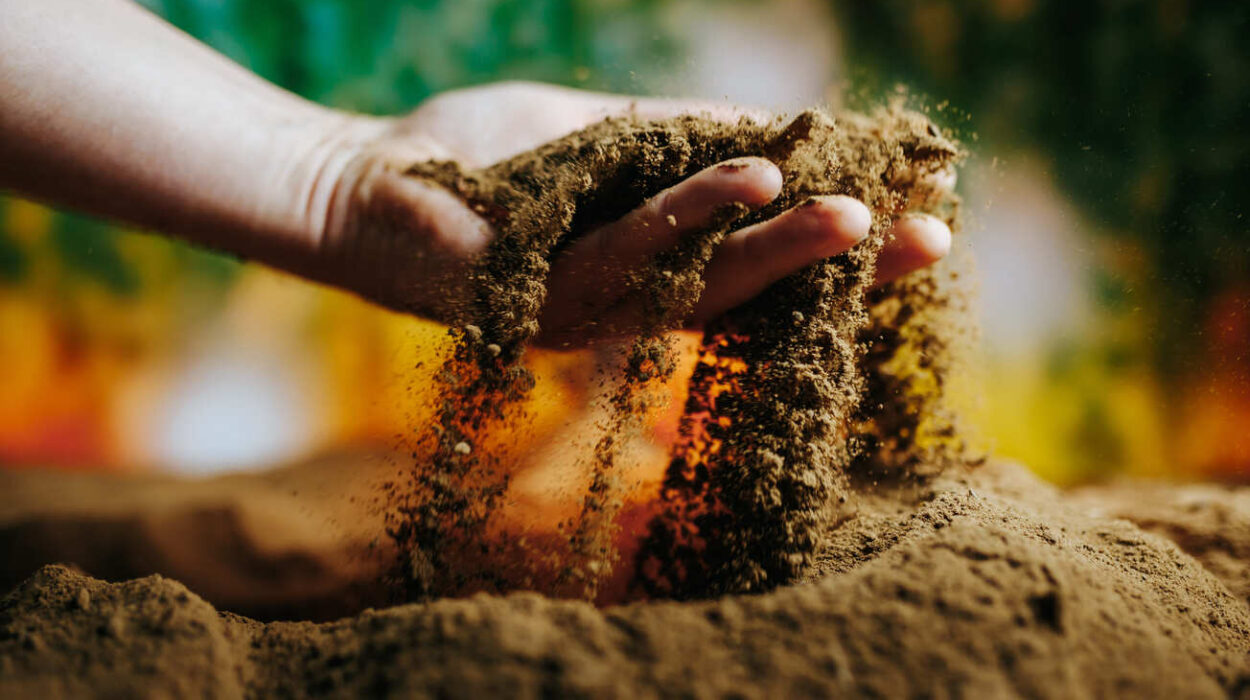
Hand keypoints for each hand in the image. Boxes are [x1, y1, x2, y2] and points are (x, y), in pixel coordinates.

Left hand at [311, 82, 952, 344]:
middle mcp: (630, 306)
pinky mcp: (540, 300)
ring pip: (702, 286)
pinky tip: (755, 180)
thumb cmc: (482, 163)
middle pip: (752, 291)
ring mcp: (588, 312)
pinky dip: (693, 215)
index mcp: (651, 271)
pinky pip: (628, 254)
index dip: (841, 243)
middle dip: (843, 267)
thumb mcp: (602, 138)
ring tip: (864, 217)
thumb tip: (781, 130)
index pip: (761, 262)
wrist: (363, 184)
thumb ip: (681, 141)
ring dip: (785, 251)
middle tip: (933, 237)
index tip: (922, 208)